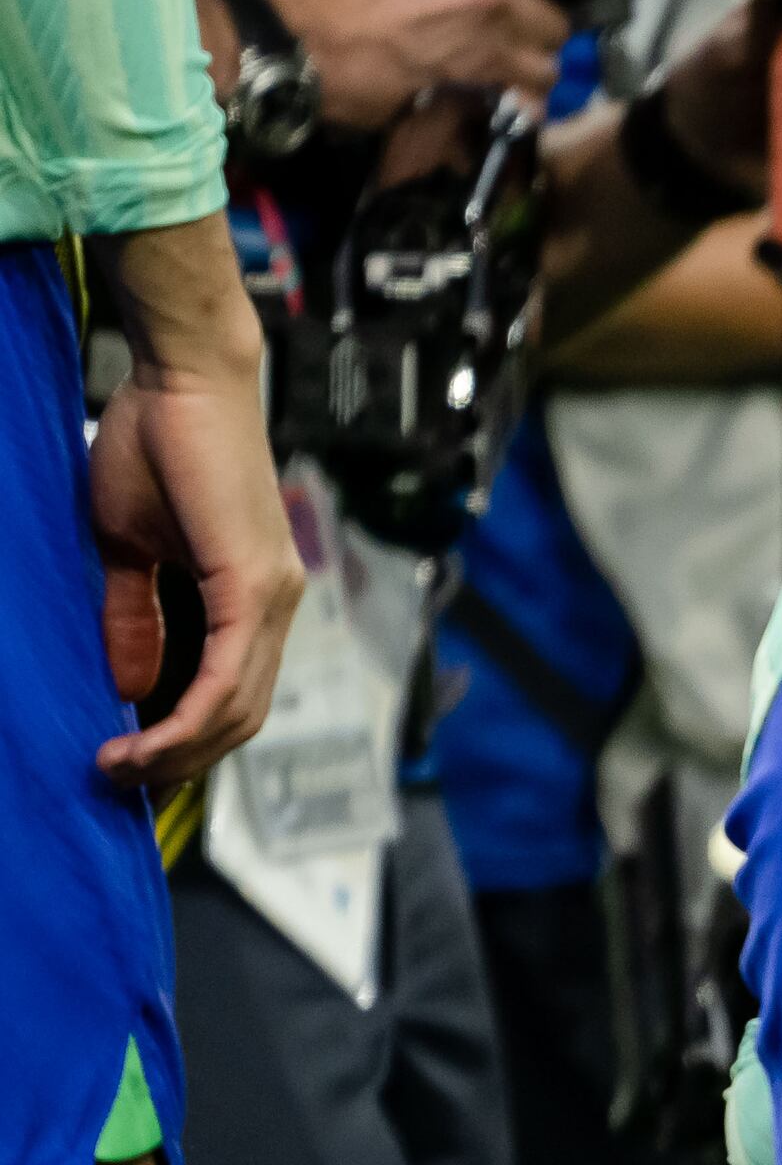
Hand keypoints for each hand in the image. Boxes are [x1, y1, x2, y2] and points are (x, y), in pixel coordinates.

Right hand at [87, 221, 296, 789]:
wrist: (181, 381)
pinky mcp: (256, 584)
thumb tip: (130, 684)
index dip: (187, 740)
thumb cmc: (155, 446)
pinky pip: (230, 674)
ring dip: (178, 750)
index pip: (233, 695)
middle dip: (181, 761)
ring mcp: (275, 596)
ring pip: (239, 707)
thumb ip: (136, 617)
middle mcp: (278, 605)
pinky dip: (188, 716)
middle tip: (122, 783)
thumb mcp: (130, 548)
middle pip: (241, 717)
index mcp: (254, 599)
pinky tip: (147, 738)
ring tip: (121, 769)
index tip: (135, 766)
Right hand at [255, 0, 635, 125]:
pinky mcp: (477, 81)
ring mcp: (487, 34)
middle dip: (539, 27)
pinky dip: (519, 100)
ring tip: (495, 65)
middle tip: (508, 31)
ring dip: (530, 67)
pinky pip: (526, 94)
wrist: (290, 41)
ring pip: (547, 59)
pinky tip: (495, 97)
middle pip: (557, 14)